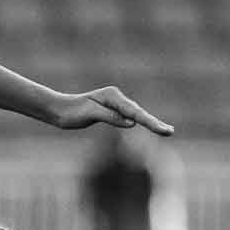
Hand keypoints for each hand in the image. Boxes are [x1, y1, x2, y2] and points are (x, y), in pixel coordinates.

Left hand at [52, 86, 173, 135]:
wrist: (59, 109)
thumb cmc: (71, 112)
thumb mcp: (89, 114)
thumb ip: (110, 117)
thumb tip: (131, 122)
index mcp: (112, 97)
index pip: (134, 112)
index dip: (149, 122)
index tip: (162, 130)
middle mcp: (116, 98)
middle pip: (139, 113)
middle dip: (154, 123)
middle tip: (170, 133)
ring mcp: (115, 103)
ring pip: (136, 114)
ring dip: (151, 123)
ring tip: (166, 131)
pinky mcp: (113, 110)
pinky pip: (130, 116)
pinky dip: (141, 122)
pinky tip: (150, 126)